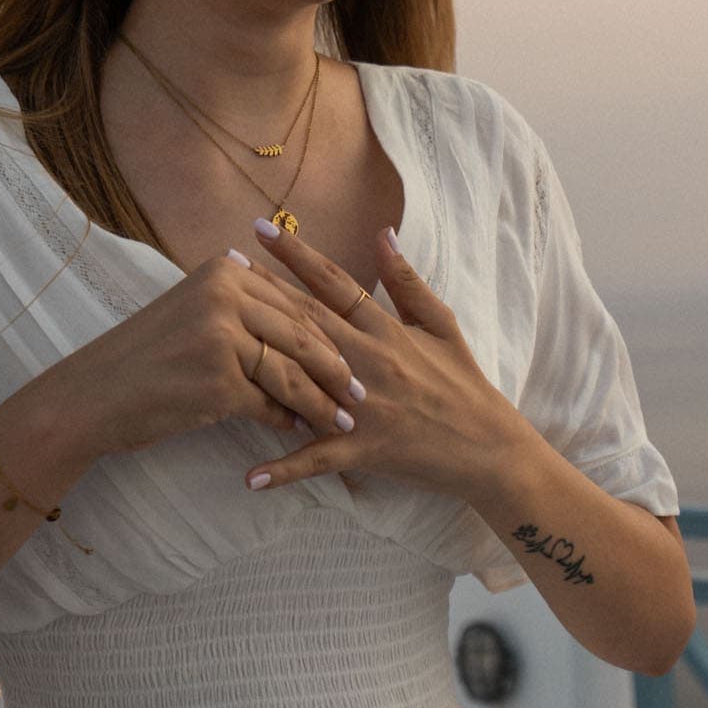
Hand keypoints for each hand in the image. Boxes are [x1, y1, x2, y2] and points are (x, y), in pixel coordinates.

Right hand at [43, 252, 358, 462]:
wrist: (93, 394)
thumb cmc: (147, 357)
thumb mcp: (194, 311)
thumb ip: (241, 307)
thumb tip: (299, 325)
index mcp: (224, 272)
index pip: (292, 302)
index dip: (327, 331)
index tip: (354, 354)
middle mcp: (225, 295)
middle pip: (300, 332)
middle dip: (335, 366)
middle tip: (362, 392)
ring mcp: (221, 336)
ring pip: (290, 370)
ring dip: (319, 399)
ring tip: (341, 419)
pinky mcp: (218, 379)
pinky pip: (267, 402)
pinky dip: (285, 419)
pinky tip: (297, 432)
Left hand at [238, 221, 527, 500]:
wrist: (488, 446)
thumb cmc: (463, 382)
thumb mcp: (442, 324)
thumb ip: (409, 282)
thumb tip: (382, 234)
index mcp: (387, 330)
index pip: (335, 283)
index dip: (298, 254)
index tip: (262, 229)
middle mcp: (370, 361)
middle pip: (308, 320)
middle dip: (263, 292)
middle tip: (222, 268)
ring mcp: (365, 406)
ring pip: (305, 379)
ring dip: (259, 365)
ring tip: (219, 349)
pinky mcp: (366, 448)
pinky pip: (320, 459)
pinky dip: (286, 469)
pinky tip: (250, 478)